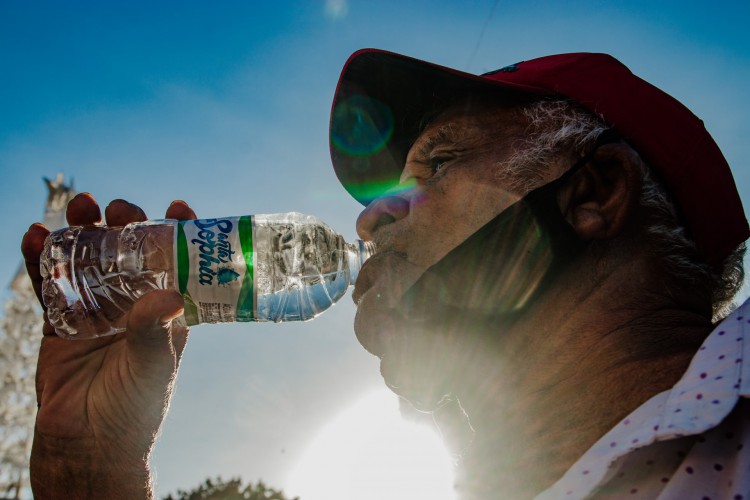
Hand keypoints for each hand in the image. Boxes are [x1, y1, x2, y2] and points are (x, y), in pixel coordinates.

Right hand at [22, 194, 196, 498]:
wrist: (87, 446)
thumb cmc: (133, 411)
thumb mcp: (153, 368)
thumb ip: (155, 332)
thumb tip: (167, 295)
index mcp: (166, 314)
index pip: (176, 265)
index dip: (177, 235)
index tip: (177, 207)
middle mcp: (132, 307)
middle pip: (129, 255)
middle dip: (125, 225)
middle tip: (120, 208)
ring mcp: (94, 312)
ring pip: (88, 262)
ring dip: (83, 232)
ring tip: (80, 206)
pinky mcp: (60, 324)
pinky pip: (49, 285)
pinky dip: (40, 260)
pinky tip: (34, 234)